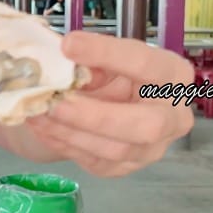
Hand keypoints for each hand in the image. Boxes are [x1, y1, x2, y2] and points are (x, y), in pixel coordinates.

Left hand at [25, 31, 194, 176]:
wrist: (102, 104)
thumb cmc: (107, 74)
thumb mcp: (103, 59)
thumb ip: (91, 60)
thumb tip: (62, 60)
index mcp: (172, 76)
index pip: (146, 64)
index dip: (106, 53)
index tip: (67, 45)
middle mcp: (173, 116)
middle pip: (147, 125)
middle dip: (95, 115)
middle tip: (55, 102)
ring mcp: (152, 148)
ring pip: (117, 150)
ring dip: (71, 132)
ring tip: (39, 113)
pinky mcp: (126, 167)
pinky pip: (96, 163)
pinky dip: (64, 144)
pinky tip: (42, 127)